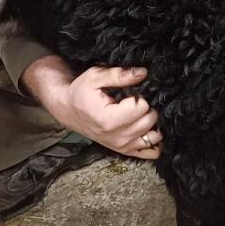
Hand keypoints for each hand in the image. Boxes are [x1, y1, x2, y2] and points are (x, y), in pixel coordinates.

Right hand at [24, 56, 161, 159]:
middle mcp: (117, 137)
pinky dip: (155, 142)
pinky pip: (152, 152)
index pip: (141, 107)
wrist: (69, 110)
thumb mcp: (95, 77)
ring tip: (141, 114)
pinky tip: (149, 129)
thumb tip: (142, 73)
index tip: (130, 94)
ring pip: (154, 137)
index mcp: (109, 120)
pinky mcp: (125, 150)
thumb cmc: (81, 93)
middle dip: (147, 108)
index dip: (140, 96)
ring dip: (153, 124)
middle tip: (134, 102)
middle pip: (150, 120)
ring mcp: (122, 146)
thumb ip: (119, 75)